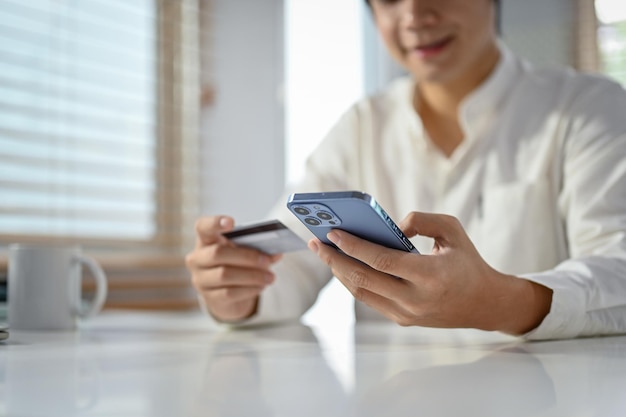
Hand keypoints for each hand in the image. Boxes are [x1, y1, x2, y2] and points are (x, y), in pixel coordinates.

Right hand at [186, 216, 281, 321]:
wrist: (227, 296)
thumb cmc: (236, 265)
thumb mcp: (245, 252)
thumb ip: (258, 249)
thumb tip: (276, 253)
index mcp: (206, 240)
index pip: (203, 227)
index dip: (214, 223)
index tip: (231, 222)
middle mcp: (198, 258)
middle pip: (217, 253)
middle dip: (246, 256)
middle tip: (266, 260)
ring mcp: (200, 279)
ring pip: (225, 275)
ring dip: (252, 275)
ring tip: (270, 277)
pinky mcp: (209, 297)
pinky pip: (230, 293)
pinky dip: (249, 289)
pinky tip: (261, 286)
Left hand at [308, 212, 551, 334]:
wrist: (484, 303)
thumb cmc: (468, 261)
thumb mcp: (452, 230)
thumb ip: (420, 220)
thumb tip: (389, 228)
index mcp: (430, 276)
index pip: (381, 261)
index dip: (353, 246)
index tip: (332, 233)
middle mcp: (415, 299)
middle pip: (363, 279)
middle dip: (334, 259)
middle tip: (316, 242)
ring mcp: (407, 314)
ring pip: (361, 292)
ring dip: (339, 271)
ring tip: (324, 252)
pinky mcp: (402, 320)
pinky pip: (369, 299)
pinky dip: (353, 281)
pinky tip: (342, 266)